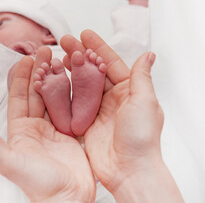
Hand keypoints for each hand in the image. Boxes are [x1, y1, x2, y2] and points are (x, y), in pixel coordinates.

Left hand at [0, 47, 95, 202]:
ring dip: (56, 78)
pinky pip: (71, 108)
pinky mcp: (72, 133)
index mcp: (20, 130)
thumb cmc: (39, 185)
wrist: (68, 200)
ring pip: (54, 97)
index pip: (18, 97)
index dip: (21, 77)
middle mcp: (36, 127)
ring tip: (60, 59)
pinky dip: (73, 93)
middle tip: (45, 50)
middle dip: (40, 71)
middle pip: (37, 93)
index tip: (26, 58)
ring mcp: (55, 129)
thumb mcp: (9, 161)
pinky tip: (76, 79)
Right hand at [61, 30, 183, 201]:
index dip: (98, 48)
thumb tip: (149, 55)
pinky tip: (55, 80)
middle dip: (80, 55)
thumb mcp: (145, 103)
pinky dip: (64, 91)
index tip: (85, 34)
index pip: (111, 63)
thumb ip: (141, 77)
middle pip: (93, 71)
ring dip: (71, 70)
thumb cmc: (141, 137)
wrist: (128, 170)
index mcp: (128, 90)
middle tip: (66, 41)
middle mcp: (112, 98)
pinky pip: (73, 103)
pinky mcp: (85, 122)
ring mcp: (97, 110)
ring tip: (58, 56)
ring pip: (81, 84)